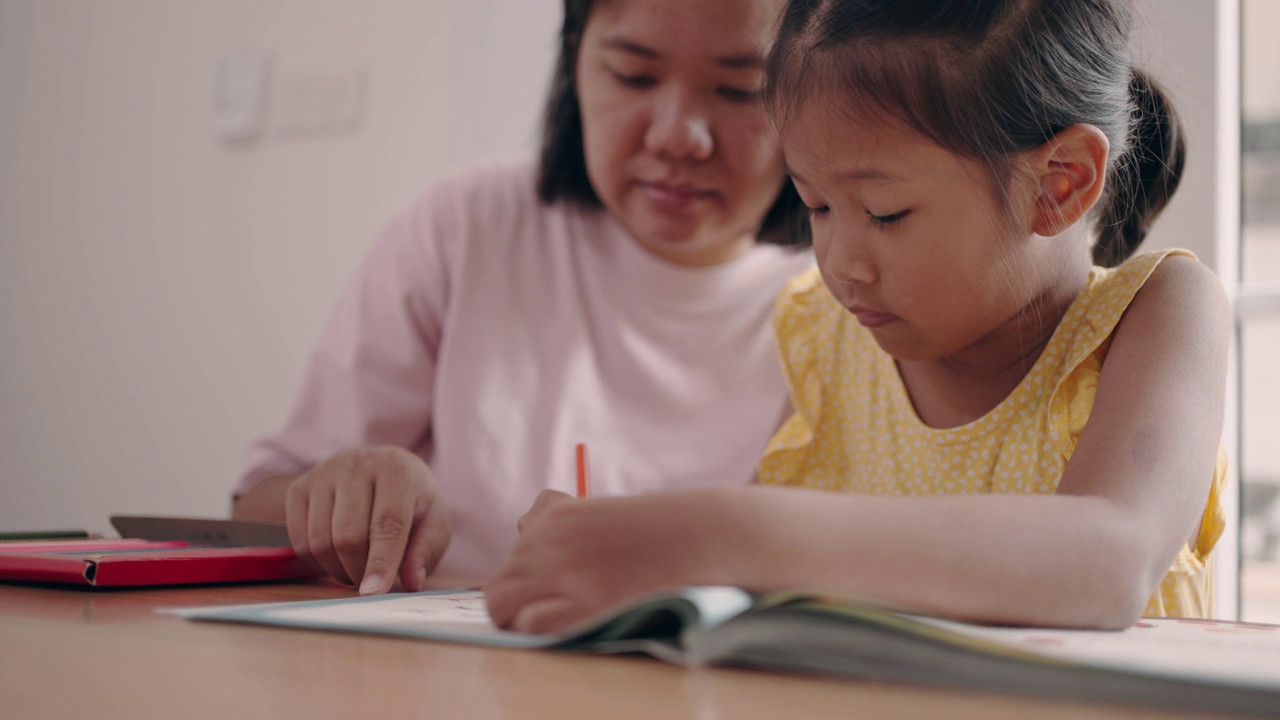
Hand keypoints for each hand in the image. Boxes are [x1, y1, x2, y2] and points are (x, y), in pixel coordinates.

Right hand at [285, 446, 449, 593]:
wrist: (379, 468)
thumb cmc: (410, 501)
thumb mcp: (432, 522)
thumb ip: (425, 551)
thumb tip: (411, 582)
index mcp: (397, 470)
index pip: (387, 523)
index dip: (380, 562)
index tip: (373, 592)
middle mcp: (357, 465)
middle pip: (348, 536)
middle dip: (358, 570)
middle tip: (371, 582)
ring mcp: (324, 474)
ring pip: (321, 541)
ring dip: (337, 570)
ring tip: (356, 569)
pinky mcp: (299, 488)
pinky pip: (300, 540)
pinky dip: (317, 562)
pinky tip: (335, 559)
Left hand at [485, 489, 737, 632]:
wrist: (705, 534)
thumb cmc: (659, 529)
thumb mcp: (599, 509)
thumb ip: (558, 518)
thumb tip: (523, 524)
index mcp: (555, 516)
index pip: (510, 562)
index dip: (528, 585)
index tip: (556, 593)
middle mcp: (550, 540)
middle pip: (499, 588)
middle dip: (521, 606)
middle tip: (559, 615)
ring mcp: (565, 572)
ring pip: (502, 607)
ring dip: (523, 620)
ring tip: (563, 623)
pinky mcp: (583, 603)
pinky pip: (528, 625)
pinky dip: (541, 630)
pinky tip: (574, 625)